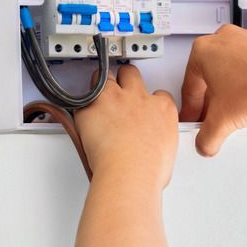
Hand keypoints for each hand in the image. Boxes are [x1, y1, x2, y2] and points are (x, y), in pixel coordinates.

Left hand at [73, 64, 179, 187]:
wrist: (129, 171)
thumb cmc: (148, 169)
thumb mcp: (166, 151)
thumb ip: (157, 139)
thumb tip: (152, 147)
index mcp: (162, 108)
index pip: (158, 94)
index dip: (147, 100)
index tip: (141, 109)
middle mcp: (139, 97)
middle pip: (131, 74)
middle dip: (124, 80)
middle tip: (117, 94)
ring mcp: (115, 98)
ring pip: (105, 76)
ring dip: (101, 84)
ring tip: (96, 98)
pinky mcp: (91, 105)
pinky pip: (82, 97)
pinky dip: (80, 104)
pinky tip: (81, 114)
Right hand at [180, 25, 246, 156]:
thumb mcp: (221, 122)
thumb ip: (206, 138)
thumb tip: (205, 144)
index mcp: (202, 50)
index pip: (189, 87)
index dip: (191, 109)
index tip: (194, 118)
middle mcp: (223, 39)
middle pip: (209, 77)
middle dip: (211, 100)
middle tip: (213, 117)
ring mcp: (246, 39)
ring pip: (230, 69)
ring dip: (229, 90)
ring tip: (236, 110)